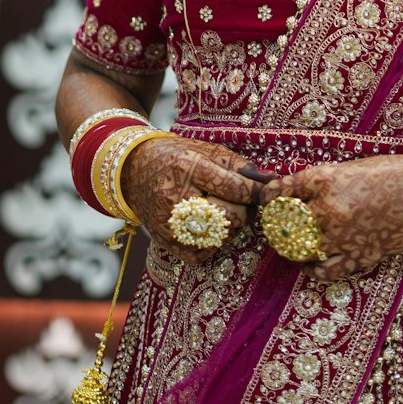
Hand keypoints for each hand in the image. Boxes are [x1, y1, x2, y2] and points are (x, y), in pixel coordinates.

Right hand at [122, 137, 274, 262]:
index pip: (232, 187)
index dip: (256, 193)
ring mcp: (168, 223)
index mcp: (187, 167)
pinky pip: (200, 254)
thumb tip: (271, 180)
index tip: (270, 193)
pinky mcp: (164, 241)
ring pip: (217, 238)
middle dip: (245, 212)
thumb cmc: (174, 155)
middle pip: (227, 217)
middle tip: (246, 204)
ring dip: (230, 228)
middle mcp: (176, 196)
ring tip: (226, 212)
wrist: (131, 170)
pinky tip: (210, 229)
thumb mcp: (205, 149)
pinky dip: (212, 245)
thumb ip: (238, 165)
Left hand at [259, 154, 402, 280]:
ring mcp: (342, 237)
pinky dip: (312, 269)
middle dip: (277, 224)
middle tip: (275, 223)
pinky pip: (324, 270)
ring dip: (292, 246)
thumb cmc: (386, 173)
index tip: (267, 199)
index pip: (281, 191)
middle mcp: (329, 210)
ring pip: (301, 249)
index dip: (269, 196)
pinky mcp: (357, 256)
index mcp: (324, 180)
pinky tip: (308, 264)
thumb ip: (317, 182)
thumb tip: (288, 192)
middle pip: (285, 224)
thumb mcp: (346, 168)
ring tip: (290, 243)